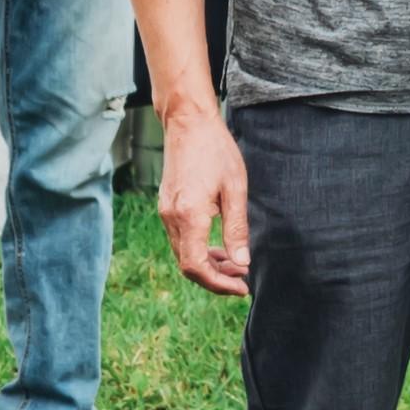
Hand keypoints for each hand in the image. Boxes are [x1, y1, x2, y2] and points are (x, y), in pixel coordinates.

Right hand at [157, 100, 251, 294]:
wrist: (187, 123)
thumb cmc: (215, 150)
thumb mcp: (235, 189)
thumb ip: (237, 229)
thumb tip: (242, 263)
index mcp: (189, 215)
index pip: (197, 267)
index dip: (219, 283)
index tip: (241, 287)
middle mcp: (172, 218)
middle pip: (188, 266)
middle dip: (216, 278)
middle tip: (243, 279)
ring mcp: (166, 213)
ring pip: (184, 255)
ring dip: (208, 265)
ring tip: (236, 264)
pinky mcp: (167, 207)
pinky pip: (181, 240)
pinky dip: (199, 251)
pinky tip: (219, 247)